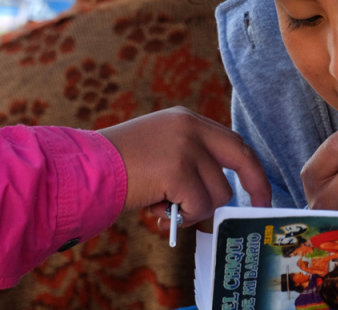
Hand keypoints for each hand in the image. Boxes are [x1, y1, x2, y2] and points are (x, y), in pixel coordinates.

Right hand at [99, 106, 269, 225]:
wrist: (79, 171)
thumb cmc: (114, 169)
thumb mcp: (159, 150)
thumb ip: (190, 160)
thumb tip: (220, 190)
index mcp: (187, 120)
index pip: (233, 142)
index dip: (249, 168)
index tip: (259, 189)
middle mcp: (190, 127)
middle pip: (241, 157)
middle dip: (256, 185)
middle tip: (259, 208)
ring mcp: (185, 146)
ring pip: (218, 192)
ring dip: (196, 210)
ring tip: (165, 207)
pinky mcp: (178, 169)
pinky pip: (199, 206)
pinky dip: (183, 217)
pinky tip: (157, 211)